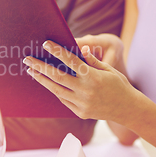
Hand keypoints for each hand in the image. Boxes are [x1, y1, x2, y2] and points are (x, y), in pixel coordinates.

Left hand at [24, 40, 143, 123]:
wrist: (128, 109)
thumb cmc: (119, 85)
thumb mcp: (109, 70)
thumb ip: (92, 61)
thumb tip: (80, 49)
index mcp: (93, 77)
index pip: (71, 61)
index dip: (57, 51)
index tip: (45, 44)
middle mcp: (85, 90)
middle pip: (57, 76)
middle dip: (40, 66)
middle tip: (27, 59)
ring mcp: (81, 103)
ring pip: (56, 89)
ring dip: (42, 79)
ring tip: (31, 70)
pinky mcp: (80, 112)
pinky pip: (63, 99)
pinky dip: (54, 89)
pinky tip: (46, 82)